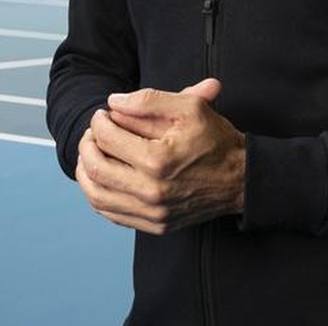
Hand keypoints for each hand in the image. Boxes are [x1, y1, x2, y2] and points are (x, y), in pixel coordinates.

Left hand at [74, 78, 245, 234]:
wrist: (241, 179)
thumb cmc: (216, 140)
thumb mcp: (189, 108)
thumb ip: (148, 100)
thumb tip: (113, 103)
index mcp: (157, 160)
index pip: (107, 137)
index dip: (99, 121)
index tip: (104, 114)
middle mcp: (151, 191)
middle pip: (95, 167)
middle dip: (87, 143)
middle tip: (94, 132)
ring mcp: (152, 213)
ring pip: (96, 195)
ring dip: (86, 171)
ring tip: (92, 153)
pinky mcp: (154, 225)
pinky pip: (111, 213)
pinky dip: (98, 194)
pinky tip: (103, 177)